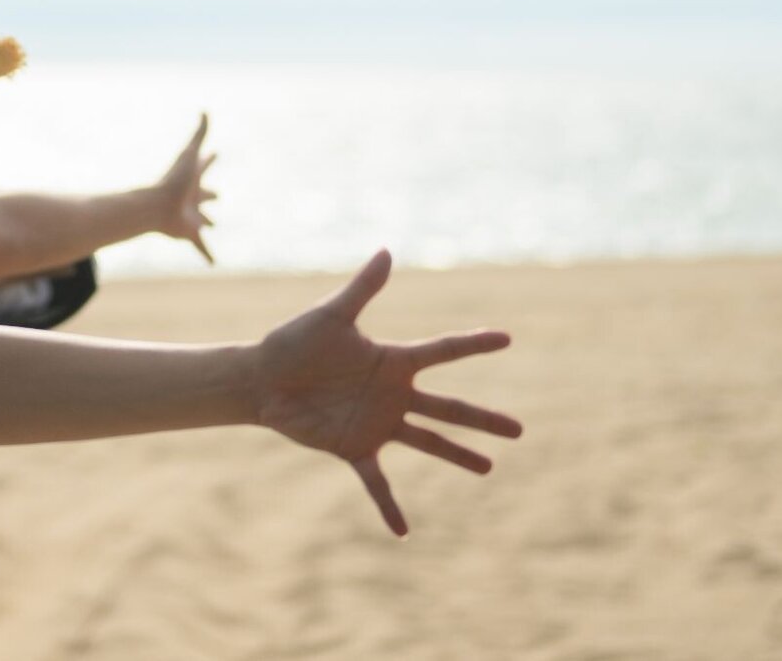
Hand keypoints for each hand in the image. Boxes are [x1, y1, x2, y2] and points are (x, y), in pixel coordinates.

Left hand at [148, 113, 217, 263]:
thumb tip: (205, 110)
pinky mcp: (191, 233)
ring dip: (207, 222)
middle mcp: (194, 197)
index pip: (204, 165)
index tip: (215, 153)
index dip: (210, 159)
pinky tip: (212, 263)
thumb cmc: (174, 180)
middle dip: (211, 194)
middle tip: (217, 195)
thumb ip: (199, 133)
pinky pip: (201, 246)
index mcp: (194, 179)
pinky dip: (207, 253)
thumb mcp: (190, 154)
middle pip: (205, 194)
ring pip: (203, 220)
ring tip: (212, 225)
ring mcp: (193, 216)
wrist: (158, 206)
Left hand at [254, 250, 520, 536]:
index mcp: (391, 360)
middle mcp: (392, 394)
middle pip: (448, 407)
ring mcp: (377, 423)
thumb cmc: (294, 342)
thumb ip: (362, 288)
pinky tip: (403, 531)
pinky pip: (377, 481)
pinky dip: (388, 506)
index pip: (441, 351)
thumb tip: (387, 251)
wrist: (262, 378)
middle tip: (519, 430)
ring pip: (427, 442)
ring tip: (488, 468)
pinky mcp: (354, 447)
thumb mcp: (330, 315)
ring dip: (457, 455)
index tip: (506, 338)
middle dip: (483, 419)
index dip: (473, 344)